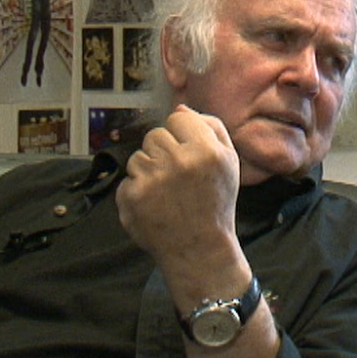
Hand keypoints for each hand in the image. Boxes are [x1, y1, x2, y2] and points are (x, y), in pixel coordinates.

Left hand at [116, 106, 239, 273]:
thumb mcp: (229, 162)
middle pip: (155, 135)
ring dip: (148, 172)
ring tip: (166, 194)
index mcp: (206, 150)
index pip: (177, 118)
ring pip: (138, 156)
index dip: (182, 136)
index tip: (188, 155)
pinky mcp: (133, 197)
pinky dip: (137, 192)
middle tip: (178, 179)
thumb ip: (210, 127)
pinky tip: (155, 206)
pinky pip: (127, 180)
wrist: (200, 249)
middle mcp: (179, 161)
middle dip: (164, 153)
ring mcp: (153, 179)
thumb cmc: (216, 203)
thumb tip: (179, 107)